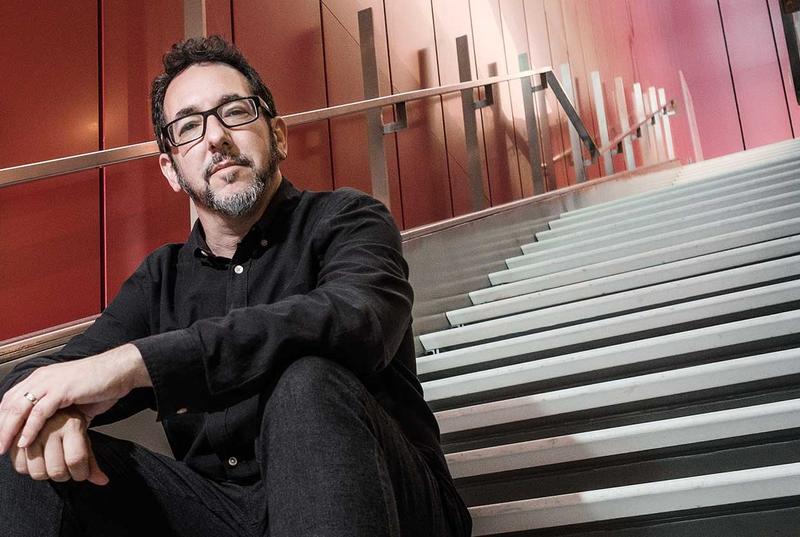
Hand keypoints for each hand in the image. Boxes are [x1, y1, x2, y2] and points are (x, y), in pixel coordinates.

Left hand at [0, 343, 150, 453]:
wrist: (121, 371)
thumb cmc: (101, 384)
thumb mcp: (72, 396)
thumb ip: (58, 409)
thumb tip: (52, 429)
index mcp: (42, 377)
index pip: (11, 398)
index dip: (2, 418)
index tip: (0, 437)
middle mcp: (42, 377)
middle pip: (10, 404)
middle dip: (0, 426)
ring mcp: (51, 382)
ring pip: (20, 408)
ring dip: (8, 430)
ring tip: (3, 448)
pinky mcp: (62, 390)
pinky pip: (39, 412)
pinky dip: (29, 429)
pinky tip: (25, 443)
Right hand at [9, 408, 108, 485]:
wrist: (49, 407)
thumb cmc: (69, 426)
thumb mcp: (84, 440)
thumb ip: (92, 463)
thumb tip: (103, 481)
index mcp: (72, 426)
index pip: (76, 460)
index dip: (80, 473)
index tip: (80, 473)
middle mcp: (51, 428)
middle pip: (56, 470)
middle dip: (64, 476)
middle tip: (66, 469)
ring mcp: (31, 434)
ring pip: (38, 472)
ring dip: (47, 475)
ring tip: (52, 465)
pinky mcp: (15, 440)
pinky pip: (20, 467)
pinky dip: (30, 471)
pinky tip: (38, 462)